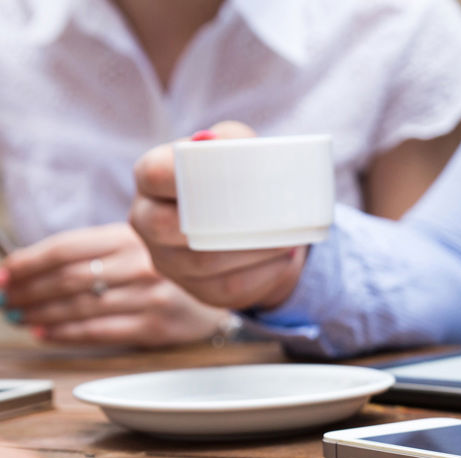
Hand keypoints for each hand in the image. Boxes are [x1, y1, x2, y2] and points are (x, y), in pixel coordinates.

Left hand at [1, 223, 229, 345]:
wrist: (224, 291)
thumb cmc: (169, 269)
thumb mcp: (137, 244)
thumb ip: (93, 251)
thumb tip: (28, 267)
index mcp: (131, 237)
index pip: (65, 248)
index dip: (27, 262)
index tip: (5, 274)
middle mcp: (141, 265)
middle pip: (69, 279)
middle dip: (29, 291)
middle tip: (7, 299)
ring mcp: (151, 296)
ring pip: (80, 306)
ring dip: (42, 314)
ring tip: (21, 317)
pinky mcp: (157, 325)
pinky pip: (100, 331)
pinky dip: (66, 334)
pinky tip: (46, 333)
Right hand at [131, 121, 305, 309]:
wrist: (245, 225)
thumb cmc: (234, 179)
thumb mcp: (233, 151)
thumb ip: (230, 140)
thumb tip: (222, 144)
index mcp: (151, 182)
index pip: (153, 174)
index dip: (179, 174)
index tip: (215, 171)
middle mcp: (148, 223)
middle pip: (171, 227)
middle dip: (222, 220)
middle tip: (266, 212)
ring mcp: (170, 263)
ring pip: (204, 261)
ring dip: (251, 250)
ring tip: (288, 238)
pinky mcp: (198, 291)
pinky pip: (227, 288)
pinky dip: (261, 274)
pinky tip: (282, 261)